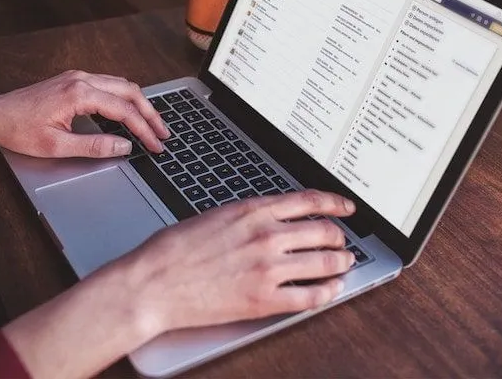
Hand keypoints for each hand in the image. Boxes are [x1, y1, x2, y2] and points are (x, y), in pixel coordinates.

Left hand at [0, 70, 169, 157]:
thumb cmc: (18, 130)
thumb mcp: (58, 146)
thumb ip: (95, 146)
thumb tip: (123, 146)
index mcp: (79, 93)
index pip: (124, 110)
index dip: (143, 130)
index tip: (155, 145)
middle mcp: (81, 79)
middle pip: (129, 91)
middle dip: (150, 113)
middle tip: (163, 134)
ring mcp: (77, 77)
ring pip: (120, 85)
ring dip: (139, 104)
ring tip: (151, 124)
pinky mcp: (72, 80)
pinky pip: (108, 84)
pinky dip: (124, 98)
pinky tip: (128, 112)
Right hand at [118, 189, 355, 335]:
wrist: (154, 283)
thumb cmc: (174, 250)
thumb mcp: (215, 216)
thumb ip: (248, 216)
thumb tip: (272, 219)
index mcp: (252, 211)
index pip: (309, 201)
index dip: (335, 203)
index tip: (346, 208)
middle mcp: (266, 235)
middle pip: (324, 231)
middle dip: (338, 237)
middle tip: (341, 241)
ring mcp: (268, 268)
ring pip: (326, 263)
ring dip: (341, 263)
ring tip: (343, 264)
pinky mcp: (265, 300)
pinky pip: (312, 296)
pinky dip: (329, 293)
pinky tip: (331, 290)